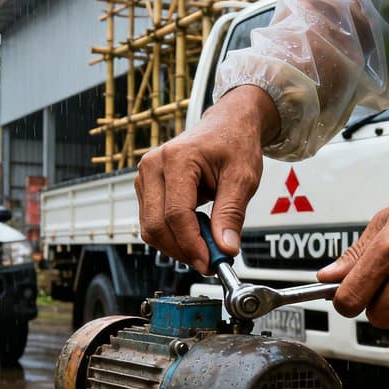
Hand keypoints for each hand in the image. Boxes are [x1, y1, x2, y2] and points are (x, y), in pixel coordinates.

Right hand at [135, 85, 279, 274]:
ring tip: (207, 243)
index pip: (176, 214)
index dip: (192, 244)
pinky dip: (174, 235)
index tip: (210, 262)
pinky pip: (152, 222)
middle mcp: (153, 166)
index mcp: (176, 158)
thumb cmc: (234, 143)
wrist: (227, 126)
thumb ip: (231, 214)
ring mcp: (145, 176)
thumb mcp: (243, 177)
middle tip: (210, 261)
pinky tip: (196, 231)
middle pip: (156, 225)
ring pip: (151, 228)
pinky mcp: (146, 187)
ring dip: (178, 245)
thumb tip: (225, 248)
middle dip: (183, 250)